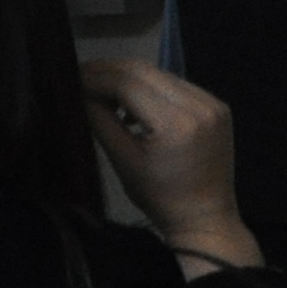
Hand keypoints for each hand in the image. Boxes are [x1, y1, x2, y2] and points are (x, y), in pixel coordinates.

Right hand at [79, 60, 259, 272]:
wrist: (205, 217)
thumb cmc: (158, 196)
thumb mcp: (122, 158)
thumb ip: (99, 118)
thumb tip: (78, 89)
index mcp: (176, 123)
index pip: (126, 83)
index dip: (94, 77)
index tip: (69, 78)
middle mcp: (200, 105)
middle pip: (144, 70)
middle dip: (108, 71)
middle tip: (80, 77)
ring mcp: (212, 103)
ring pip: (159, 74)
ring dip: (128, 77)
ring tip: (102, 91)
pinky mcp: (217, 106)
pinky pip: (176, 85)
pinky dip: (150, 87)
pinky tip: (134, 103)